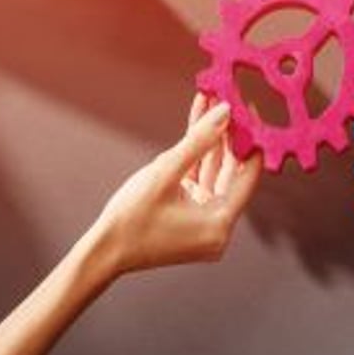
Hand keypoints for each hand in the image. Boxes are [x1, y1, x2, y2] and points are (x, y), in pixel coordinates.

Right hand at [85, 94, 260, 276]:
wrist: (101, 252)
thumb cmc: (131, 219)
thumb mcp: (165, 173)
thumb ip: (199, 141)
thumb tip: (226, 112)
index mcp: (220, 223)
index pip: (248, 175)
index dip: (251, 140)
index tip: (251, 111)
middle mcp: (218, 225)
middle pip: (231, 172)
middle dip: (227, 135)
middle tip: (228, 102)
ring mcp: (203, 220)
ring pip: (213, 172)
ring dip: (209, 140)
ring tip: (210, 102)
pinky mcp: (188, 214)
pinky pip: (198, 179)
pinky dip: (195, 155)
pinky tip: (196, 123)